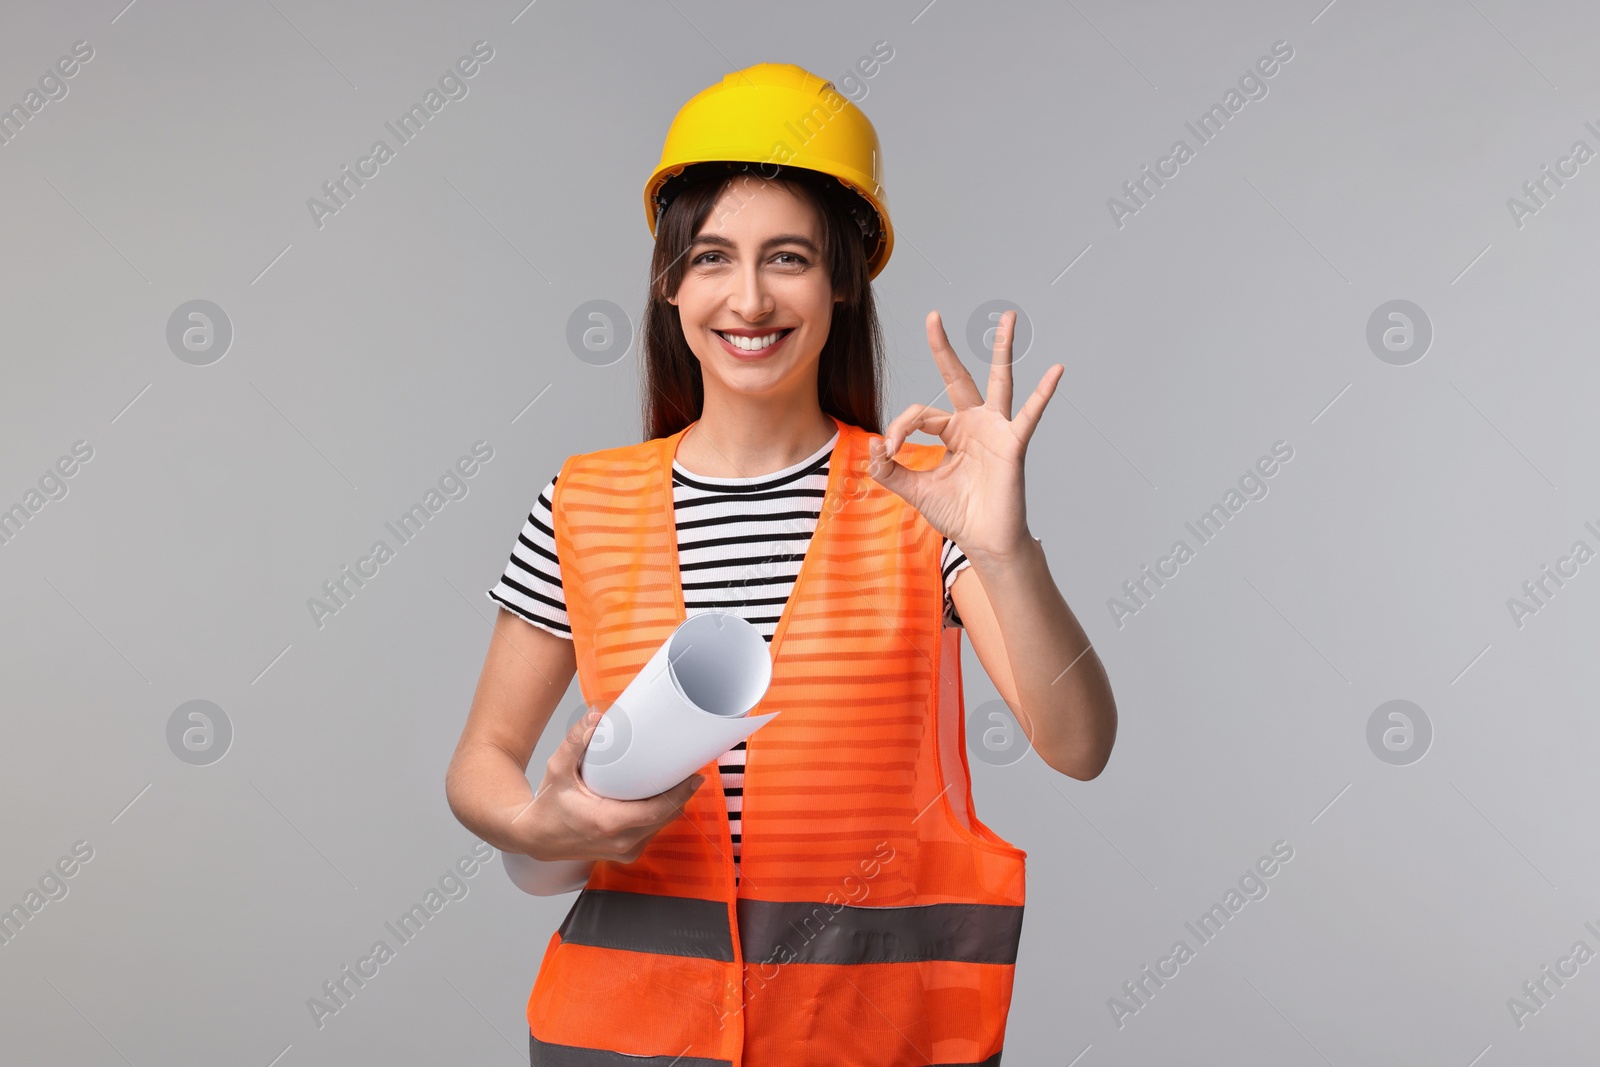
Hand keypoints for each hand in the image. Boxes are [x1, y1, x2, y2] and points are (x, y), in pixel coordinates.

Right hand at [511, 708, 706, 863]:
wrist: (534, 837)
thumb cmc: (547, 806)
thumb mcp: (558, 769)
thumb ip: (576, 741)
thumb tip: (596, 717)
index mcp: (608, 823)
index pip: (657, 811)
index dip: (680, 794)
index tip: (695, 776)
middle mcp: (620, 842)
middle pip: (665, 818)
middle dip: (680, 795)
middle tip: (689, 771)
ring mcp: (624, 851)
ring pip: (660, 827)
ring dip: (671, 806)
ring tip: (678, 781)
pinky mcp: (625, 853)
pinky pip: (651, 833)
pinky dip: (658, 816)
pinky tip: (661, 799)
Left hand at [866, 310, 1063, 561]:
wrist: (984, 541)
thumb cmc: (958, 514)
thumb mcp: (915, 490)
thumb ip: (891, 471)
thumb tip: (871, 447)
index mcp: (951, 431)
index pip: (920, 414)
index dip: (899, 428)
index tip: (887, 451)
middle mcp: (974, 423)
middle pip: (957, 377)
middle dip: (943, 348)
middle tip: (933, 317)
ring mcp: (996, 430)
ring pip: (998, 381)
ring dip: (1002, 349)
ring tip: (1009, 318)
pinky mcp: (1013, 444)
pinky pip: (1030, 414)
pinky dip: (1043, 393)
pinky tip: (1055, 370)